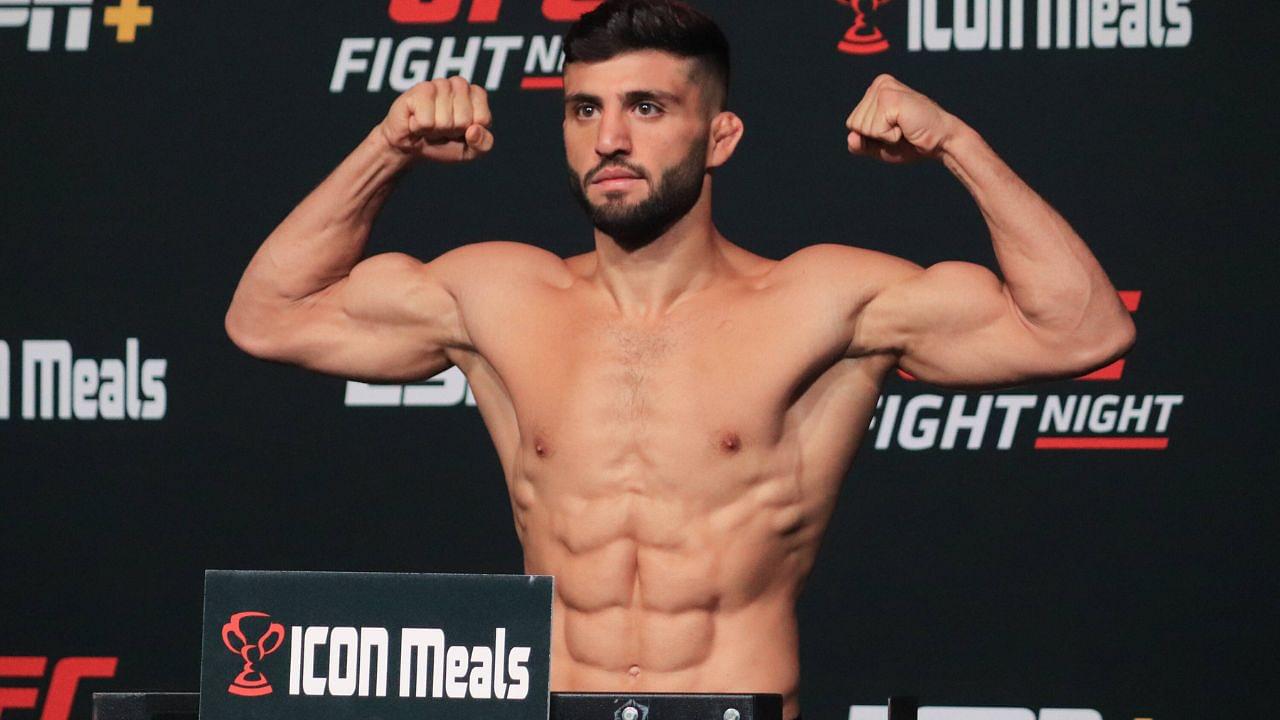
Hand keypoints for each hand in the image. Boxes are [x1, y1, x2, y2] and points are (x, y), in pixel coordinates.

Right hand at [379, 77, 493, 162]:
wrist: (411, 147)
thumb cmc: (443, 144)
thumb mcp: (470, 151)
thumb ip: (483, 145)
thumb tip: (474, 130)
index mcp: (477, 95)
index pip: (483, 119)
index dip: (471, 133)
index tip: (461, 132)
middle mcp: (459, 84)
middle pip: (464, 120)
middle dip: (452, 133)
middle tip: (442, 129)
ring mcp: (439, 84)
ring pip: (445, 121)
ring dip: (435, 131)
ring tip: (429, 125)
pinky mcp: (418, 89)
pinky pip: (426, 121)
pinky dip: (420, 129)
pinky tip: (416, 121)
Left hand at [845, 74, 958, 163]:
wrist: (940, 142)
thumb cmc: (912, 143)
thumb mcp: (879, 146)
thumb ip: (860, 144)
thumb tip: (851, 137)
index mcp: (875, 90)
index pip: (852, 123)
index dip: (871, 136)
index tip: (893, 130)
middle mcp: (879, 84)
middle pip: (854, 124)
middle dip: (876, 136)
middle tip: (900, 129)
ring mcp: (884, 89)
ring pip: (863, 127)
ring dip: (884, 136)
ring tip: (904, 126)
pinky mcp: (890, 99)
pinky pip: (875, 130)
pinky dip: (890, 136)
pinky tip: (906, 126)